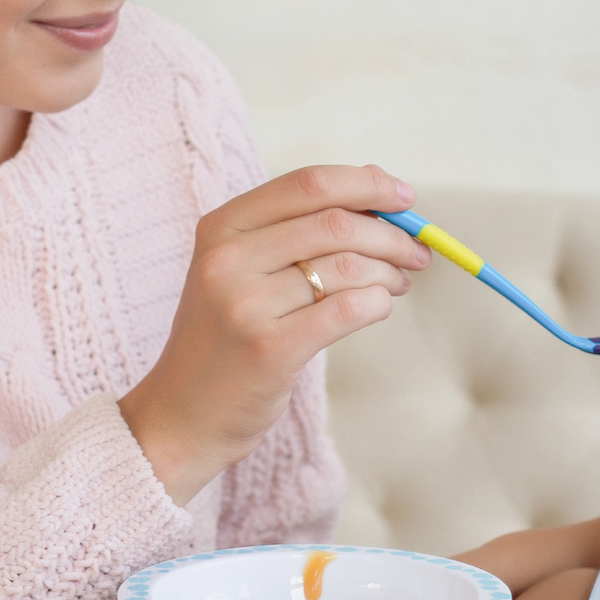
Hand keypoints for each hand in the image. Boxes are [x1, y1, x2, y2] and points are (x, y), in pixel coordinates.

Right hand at [119, 165, 428, 503]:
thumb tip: (380, 186)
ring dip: (390, 272)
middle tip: (416, 253)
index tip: (405, 199)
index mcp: (222, 227)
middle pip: (336, 223)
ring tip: (398, 284)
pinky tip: (380, 307)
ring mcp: (245, 304)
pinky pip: (350, 309)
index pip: (309, 184)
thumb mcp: (244, 269)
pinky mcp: (270, 348)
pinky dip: (379, 303)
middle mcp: (227, 259)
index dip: (367, 185)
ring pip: (348, 267)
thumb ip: (301, 227)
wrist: (183, 415)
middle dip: (391, 235)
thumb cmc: (229, 336)